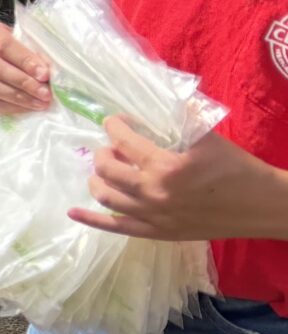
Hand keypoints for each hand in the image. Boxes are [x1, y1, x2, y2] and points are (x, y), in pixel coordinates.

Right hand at [0, 19, 52, 115]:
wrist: (0, 52)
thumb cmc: (17, 44)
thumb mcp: (24, 38)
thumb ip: (34, 50)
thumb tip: (47, 72)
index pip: (3, 45)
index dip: (25, 60)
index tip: (44, 74)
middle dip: (23, 82)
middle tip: (44, 93)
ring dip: (16, 97)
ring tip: (38, 103)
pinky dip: (5, 107)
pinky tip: (24, 108)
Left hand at [74, 116, 287, 241]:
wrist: (261, 206)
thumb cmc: (237, 169)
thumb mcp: (208, 138)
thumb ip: (178, 120)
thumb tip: (154, 100)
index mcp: (166, 166)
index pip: (124, 141)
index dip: (114, 126)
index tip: (114, 121)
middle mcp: (153, 193)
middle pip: (107, 169)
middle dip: (103, 152)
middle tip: (111, 146)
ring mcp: (153, 216)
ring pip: (106, 197)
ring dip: (97, 179)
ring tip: (102, 169)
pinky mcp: (157, 233)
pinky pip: (116, 228)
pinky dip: (91, 220)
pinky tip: (73, 212)